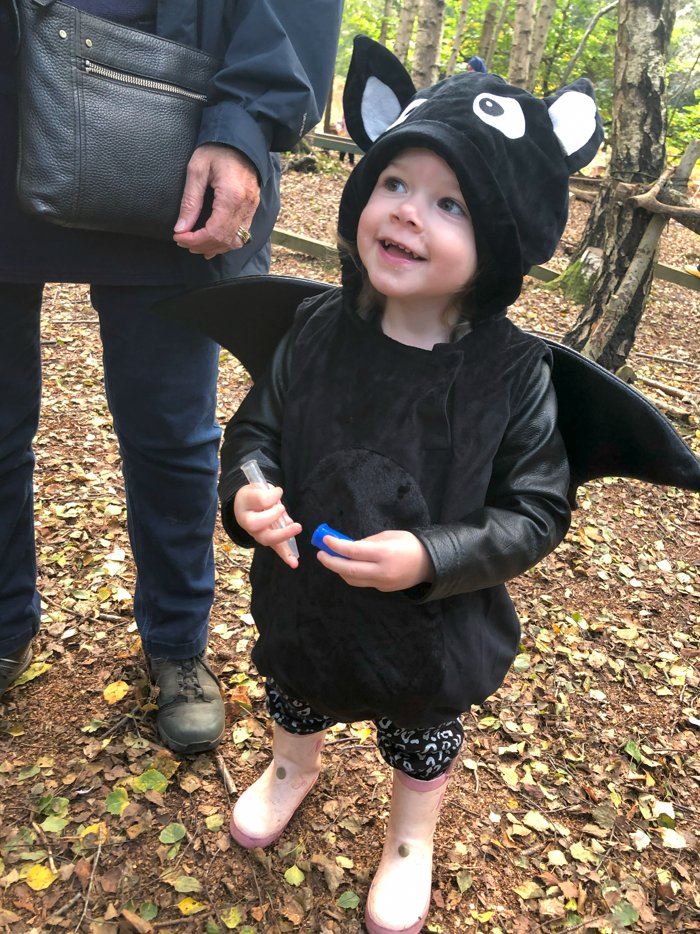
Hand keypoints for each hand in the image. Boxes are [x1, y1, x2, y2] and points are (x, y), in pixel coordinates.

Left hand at [173, 143, 259, 258]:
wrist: (240, 139)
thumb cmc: (217, 149)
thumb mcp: (196, 170)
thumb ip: (190, 201)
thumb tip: (181, 228)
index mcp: (231, 196)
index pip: (214, 231)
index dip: (195, 240)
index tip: (178, 237)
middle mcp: (245, 206)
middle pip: (224, 240)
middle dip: (201, 245)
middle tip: (183, 242)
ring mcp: (251, 208)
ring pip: (235, 241)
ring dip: (215, 247)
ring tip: (196, 245)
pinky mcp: (252, 208)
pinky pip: (242, 234)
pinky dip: (226, 242)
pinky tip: (212, 243)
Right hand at [234, 484, 300, 568]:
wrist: (246, 506)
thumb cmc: (252, 497)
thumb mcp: (256, 489)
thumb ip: (266, 494)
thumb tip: (278, 496)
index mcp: (244, 509)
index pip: (258, 503)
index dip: (270, 498)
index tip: (278, 492)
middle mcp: (248, 525)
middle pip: (258, 526)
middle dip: (273, 518)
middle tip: (283, 509)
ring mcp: (258, 534)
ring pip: (268, 539)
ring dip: (283, 535)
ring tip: (297, 527)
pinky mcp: (269, 540)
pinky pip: (276, 548)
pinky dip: (285, 556)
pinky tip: (294, 563)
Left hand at [316, 530, 431, 591]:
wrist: (431, 563)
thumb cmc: (410, 544)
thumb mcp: (389, 536)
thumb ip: (367, 542)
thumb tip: (347, 546)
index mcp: (384, 553)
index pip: (353, 551)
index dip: (336, 545)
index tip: (325, 539)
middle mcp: (382, 571)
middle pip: (348, 570)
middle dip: (330, 562)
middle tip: (321, 554)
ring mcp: (382, 583)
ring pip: (352, 579)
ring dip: (339, 570)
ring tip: (333, 558)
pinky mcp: (383, 589)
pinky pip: (362, 582)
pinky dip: (352, 574)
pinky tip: (349, 565)